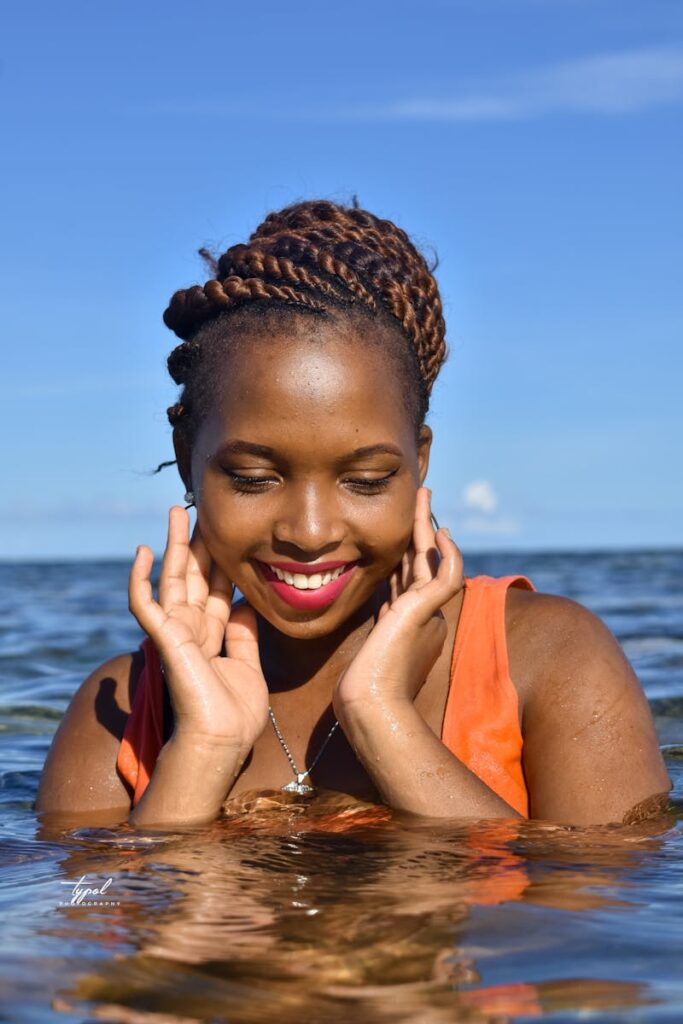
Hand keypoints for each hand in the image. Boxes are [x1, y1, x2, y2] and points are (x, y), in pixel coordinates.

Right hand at [128, 506, 269, 750]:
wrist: (222, 741)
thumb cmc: (236, 714)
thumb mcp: (248, 666)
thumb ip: (245, 634)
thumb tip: (248, 604)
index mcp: (212, 636)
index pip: (217, 589)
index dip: (222, 561)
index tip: (227, 535)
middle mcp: (191, 629)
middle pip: (194, 577)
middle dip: (197, 544)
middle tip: (198, 511)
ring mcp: (175, 632)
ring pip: (171, 579)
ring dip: (172, 545)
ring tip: (175, 512)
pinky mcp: (162, 638)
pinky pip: (143, 603)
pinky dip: (139, 578)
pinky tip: (141, 551)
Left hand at [334, 487, 463, 713]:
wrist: (369, 703)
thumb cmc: (361, 685)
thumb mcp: (370, 641)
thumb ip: (378, 621)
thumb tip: (378, 607)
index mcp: (409, 622)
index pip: (409, 579)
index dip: (406, 555)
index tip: (401, 537)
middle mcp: (424, 615)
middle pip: (422, 563)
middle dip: (420, 531)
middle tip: (421, 500)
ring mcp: (428, 612)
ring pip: (433, 560)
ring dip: (428, 525)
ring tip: (424, 496)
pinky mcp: (427, 610)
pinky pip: (447, 575)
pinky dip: (448, 553)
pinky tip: (440, 532)